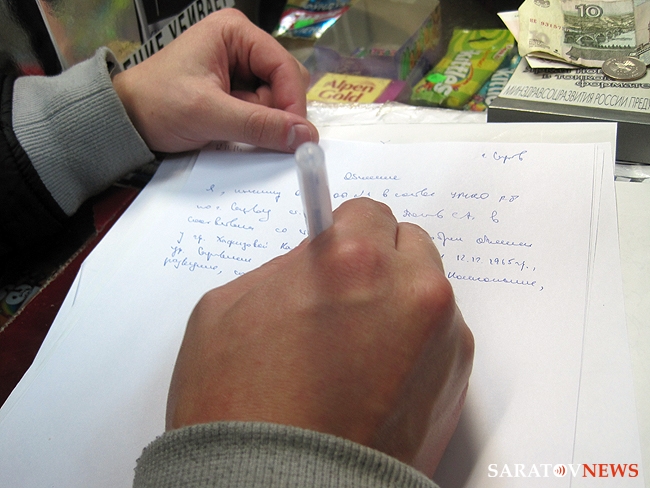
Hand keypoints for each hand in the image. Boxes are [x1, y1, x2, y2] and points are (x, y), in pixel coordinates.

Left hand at [112, 9, 317, 152]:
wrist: (126, 120)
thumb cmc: (158, 105)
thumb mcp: (209, 114)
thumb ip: (259, 125)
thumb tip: (305, 137)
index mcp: (235, 32)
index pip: (284, 66)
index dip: (292, 102)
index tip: (294, 136)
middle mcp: (242, 44)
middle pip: (286, 82)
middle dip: (276, 111)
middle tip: (251, 130)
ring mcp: (239, 67)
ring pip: (277, 99)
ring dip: (263, 120)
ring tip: (229, 125)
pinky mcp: (235, 89)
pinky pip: (262, 109)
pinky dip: (255, 125)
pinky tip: (231, 128)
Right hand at [166, 198, 473, 475]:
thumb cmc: (241, 408)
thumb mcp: (227, 308)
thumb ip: (285, 269)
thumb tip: (313, 263)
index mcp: (354, 260)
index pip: (368, 212)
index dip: (344, 233)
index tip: (336, 252)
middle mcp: (413, 291)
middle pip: (409, 245)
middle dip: (379, 263)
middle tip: (346, 299)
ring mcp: (443, 340)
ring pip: (427, 292)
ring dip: (399, 305)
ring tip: (358, 350)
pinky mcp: (457, 383)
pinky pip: (439, 339)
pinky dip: (415, 346)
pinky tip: (376, 377)